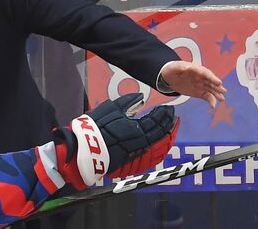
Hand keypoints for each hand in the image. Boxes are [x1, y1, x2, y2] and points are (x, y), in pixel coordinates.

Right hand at [53, 93, 179, 187]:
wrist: (84, 150)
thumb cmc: (96, 127)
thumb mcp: (111, 108)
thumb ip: (128, 101)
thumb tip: (141, 98)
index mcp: (138, 129)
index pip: (157, 120)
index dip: (165, 114)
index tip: (169, 108)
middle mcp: (142, 143)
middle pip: (161, 133)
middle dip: (169, 123)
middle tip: (173, 116)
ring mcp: (138, 153)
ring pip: (159, 145)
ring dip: (167, 136)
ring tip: (171, 128)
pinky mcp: (133, 160)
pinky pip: (153, 154)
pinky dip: (160, 147)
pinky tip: (161, 143)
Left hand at [161, 61, 226, 107]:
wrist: (169, 77)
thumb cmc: (173, 69)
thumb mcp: (175, 67)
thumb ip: (181, 67)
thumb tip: (187, 67)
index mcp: (196, 70)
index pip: (206, 73)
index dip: (212, 78)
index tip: (218, 82)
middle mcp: (201, 77)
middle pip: (210, 82)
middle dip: (217, 87)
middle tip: (223, 91)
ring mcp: (200, 85)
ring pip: (211, 90)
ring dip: (216, 94)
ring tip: (222, 99)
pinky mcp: (199, 92)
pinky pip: (206, 96)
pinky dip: (210, 101)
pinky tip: (213, 105)